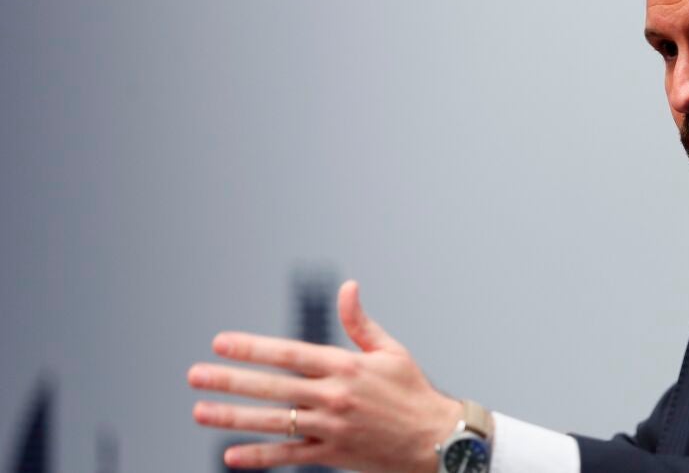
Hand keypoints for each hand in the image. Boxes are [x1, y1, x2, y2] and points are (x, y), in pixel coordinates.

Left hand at [188, 280, 461, 470]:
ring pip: (273, 421)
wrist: (437, 439)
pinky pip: (289, 456)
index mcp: (346, 366)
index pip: (289, 354)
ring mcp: (331, 428)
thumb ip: (360, 323)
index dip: (253, 347)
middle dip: (230, 380)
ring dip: (233, 417)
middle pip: (272, 387)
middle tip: (196, 375)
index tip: (222, 343)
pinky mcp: (333, 455)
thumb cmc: (413, 392)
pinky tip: (231, 455)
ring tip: (200, 411)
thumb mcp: (391, 351)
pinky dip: (259, 457)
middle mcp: (334, 396)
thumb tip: (347, 287)